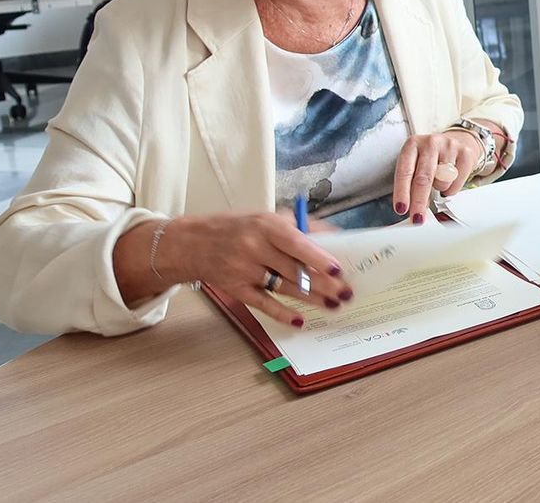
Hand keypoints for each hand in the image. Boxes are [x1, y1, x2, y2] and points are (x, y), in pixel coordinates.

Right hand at [155, 212, 351, 326]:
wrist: (193, 244)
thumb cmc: (239, 229)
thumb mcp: (266, 218)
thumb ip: (299, 227)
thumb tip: (334, 236)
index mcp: (265, 225)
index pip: (296, 243)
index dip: (318, 258)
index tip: (339, 269)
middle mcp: (254, 248)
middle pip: (294, 270)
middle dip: (324, 284)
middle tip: (345, 293)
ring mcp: (243, 271)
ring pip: (284, 288)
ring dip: (312, 299)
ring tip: (334, 304)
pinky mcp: (236, 290)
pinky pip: (263, 304)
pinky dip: (282, 313)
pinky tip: (300, 320)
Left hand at [392, 131, 483, 222]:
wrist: (457, 141)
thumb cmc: (431, 157)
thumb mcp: (416, 163)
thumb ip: (411, 183)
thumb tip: (410, 209)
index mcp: (412, 144)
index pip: (404, 172)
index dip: (402, 192)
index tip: (401, 209)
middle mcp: (430, 142)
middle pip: (423, 178)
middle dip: (419, 202)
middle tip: (418, 218)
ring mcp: (449, 146)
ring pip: (442, 181)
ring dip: (439, 189)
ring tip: (439, 182)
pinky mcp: (465, 153)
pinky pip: (457, 182)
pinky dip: (451, 188)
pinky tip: (449, 181)